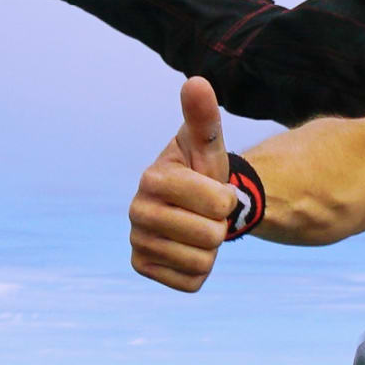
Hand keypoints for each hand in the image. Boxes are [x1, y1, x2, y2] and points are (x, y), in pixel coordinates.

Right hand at [130, 78, 241, 292]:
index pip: (218, 204)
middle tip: (207, 214)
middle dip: (219, 226)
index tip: (216, 191)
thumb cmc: (201, 169)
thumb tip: (196, 82)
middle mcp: (137, 211)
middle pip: (210, 236)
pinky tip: (188, 248)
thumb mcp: (207, 144)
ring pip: (201, 262)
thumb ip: (203, 117)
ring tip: (197, 229)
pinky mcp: (143, 267)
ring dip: (210, 249)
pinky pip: (190, 282)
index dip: (227, 200)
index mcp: (152, 178)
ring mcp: (137, 242)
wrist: (194, 204)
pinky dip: (199, 269)